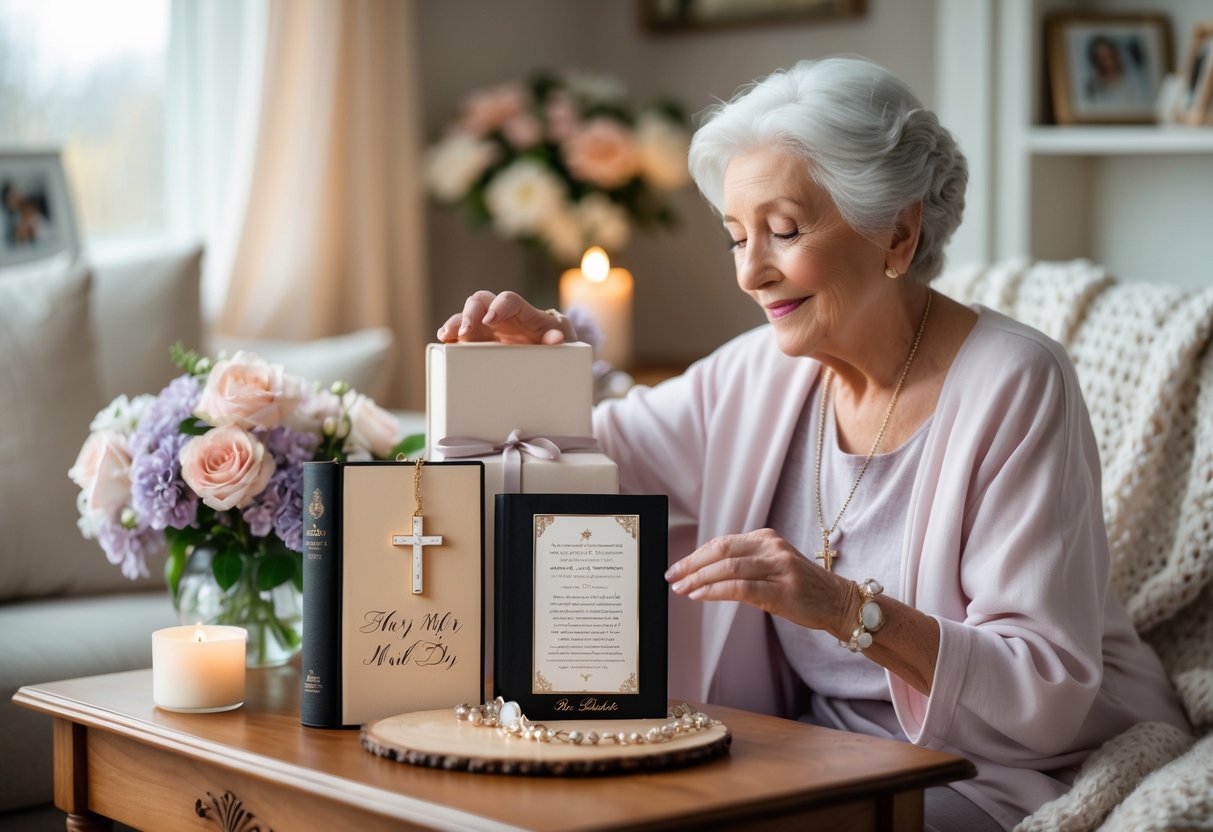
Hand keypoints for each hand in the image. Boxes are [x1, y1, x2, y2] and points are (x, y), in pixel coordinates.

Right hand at [436, 291, 576, 344]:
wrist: (550, 348)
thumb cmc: (555, 339)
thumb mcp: (561, 339)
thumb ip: (557, 337)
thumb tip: (556, 337)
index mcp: (522, 311)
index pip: (509, 299)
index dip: (498, 306)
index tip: (490, 320)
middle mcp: (501, 314)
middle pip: (480, 302)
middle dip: (469, 314)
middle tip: (464, 333)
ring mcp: (486, 326)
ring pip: (465, 315)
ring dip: (455, 324)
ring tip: (446, 336)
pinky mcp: (478, 338)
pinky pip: (460, 333)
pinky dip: (451, 335)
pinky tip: (444, 342)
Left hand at [665, 528, 856, 636]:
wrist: (839, 602)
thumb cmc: (803, 589)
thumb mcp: (773, 568)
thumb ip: (745, 565)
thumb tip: (705, 573)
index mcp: (766, 538)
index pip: (722, 542)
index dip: (695, 555)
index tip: (677, 568)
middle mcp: (772, 547)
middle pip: (721, 549)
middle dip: (692, 564)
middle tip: (672, 576)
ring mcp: (779, 567)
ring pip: (728, 567)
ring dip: (699, 579)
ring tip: (681, 588)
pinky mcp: (783, 589)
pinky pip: (741, 587)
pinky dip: (716, 591)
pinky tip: (700, 596)